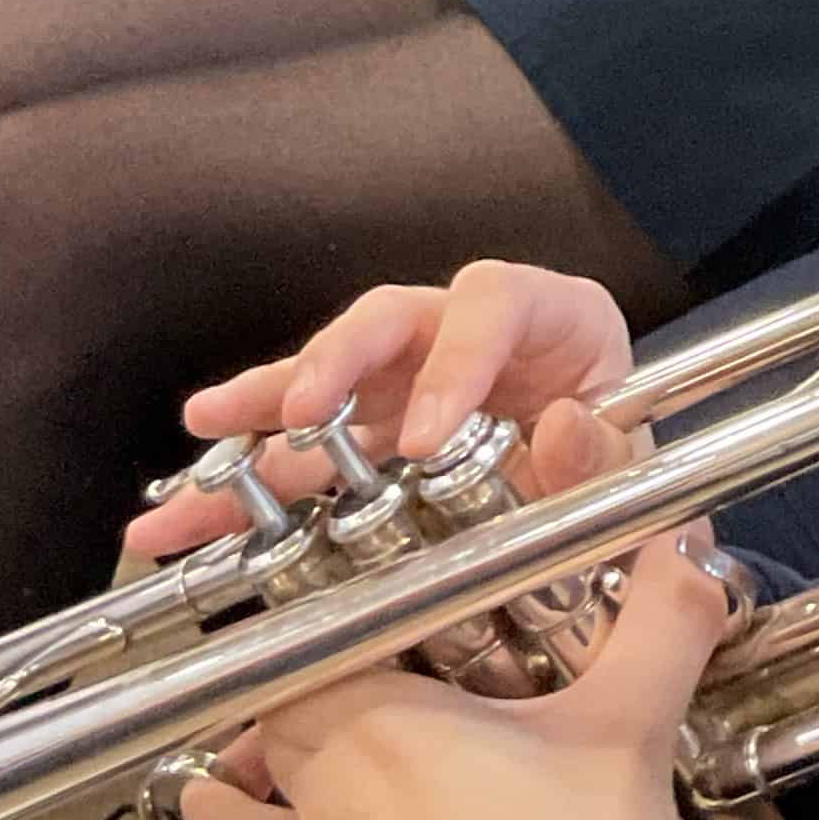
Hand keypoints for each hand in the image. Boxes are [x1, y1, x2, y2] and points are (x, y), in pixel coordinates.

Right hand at [128, 264, 644, 561]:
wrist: (608, 516)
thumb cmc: (617, 468)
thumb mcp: (627, 465)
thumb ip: (601, 452)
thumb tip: (563, 424)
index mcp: (550, 320)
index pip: (497, 302)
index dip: (457, 360)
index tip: (424, 437)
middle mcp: (468, 336)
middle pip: (393, 320)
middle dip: (339, 360)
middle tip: (304, 409)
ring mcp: (412, 381)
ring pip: (329, 377)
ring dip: (264, 404)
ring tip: (208, 427)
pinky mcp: (371, 435)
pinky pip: (302, 451)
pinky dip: (248, 482)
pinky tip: (191, 510)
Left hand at [181, 526, 724, 819]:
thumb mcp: (633, 724)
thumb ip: (662, 622)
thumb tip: (686, 545)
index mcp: (381, 726)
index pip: (318, 651)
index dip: (339, 634)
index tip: (380, 628)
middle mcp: (323, 799)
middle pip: (273, 727)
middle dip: (301, 703)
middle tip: (354, 688)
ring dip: (231, 789)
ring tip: (262, 768)